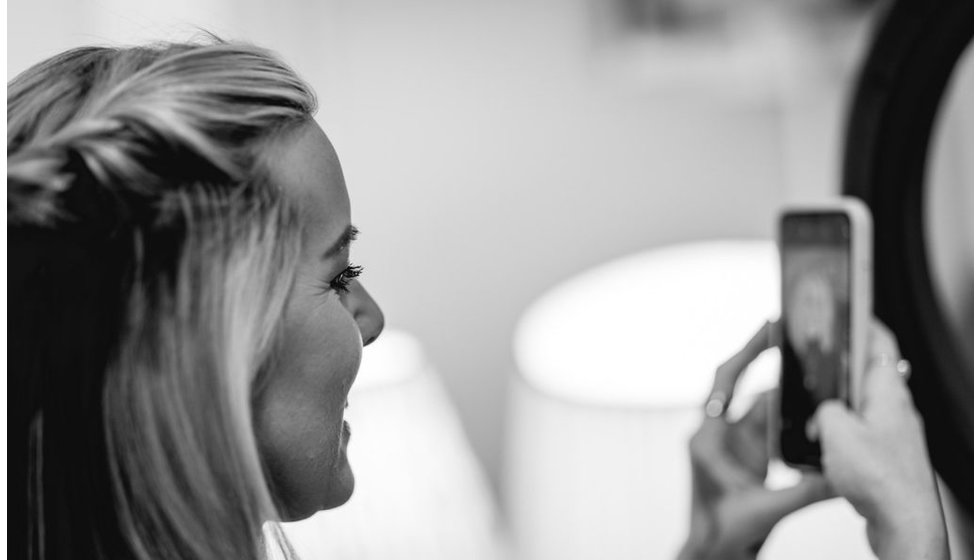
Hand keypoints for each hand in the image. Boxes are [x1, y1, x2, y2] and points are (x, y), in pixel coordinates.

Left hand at [679, 322, 830, 559]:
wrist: (712, 553)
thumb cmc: (721, 535)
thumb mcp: (765, 512)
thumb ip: (804, 492)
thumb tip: (841, 474)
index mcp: (708, 439)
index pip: (724, 382)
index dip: (746, 352)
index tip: (767, 327)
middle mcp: (717, 434)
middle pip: (742, 385)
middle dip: (766, 359)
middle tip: (794, 335)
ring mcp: (731, 443)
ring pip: (761, 406)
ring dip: (786, 396)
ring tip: (816, 375)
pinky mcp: (746, 455)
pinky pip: (769, 426)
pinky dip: (789, 419)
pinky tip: (812, 413)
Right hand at [814, 320, 948, 559]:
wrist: (904, 523)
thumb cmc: (882, 481)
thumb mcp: (835, 432)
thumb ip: (824, 411)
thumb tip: (823, 412)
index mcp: (887, 392)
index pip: (880, 342)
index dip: (864, 322)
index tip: (851, 310)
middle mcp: (897, 409)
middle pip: (871, 375)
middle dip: (845, 369)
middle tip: (823, 365)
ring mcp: (896, 434)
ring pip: (866, 408)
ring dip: (843, 407)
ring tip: (819, 414)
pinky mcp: (890, 458)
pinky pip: (864, 436)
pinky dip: (846, 435)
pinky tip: (830, 449)